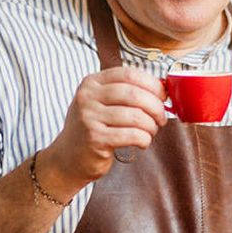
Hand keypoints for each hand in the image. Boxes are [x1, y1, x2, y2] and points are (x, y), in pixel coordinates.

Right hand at [41, 66, 166, 187]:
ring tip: (150, 132)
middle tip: (161, 118)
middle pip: (135, 94)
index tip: (163, 96)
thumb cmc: (92, 129)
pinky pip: (132, 135)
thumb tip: (162, 90)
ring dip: (151, 126)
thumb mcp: (101, 103)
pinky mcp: (95, 138)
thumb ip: (125, 93)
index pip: (129, 74)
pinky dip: (144, 139)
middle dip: (156, 107)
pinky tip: (142, 143)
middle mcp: (88, 96)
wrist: (68, 158)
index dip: (152, 84)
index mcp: (92, 82)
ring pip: (136, 116)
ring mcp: (89, 117)